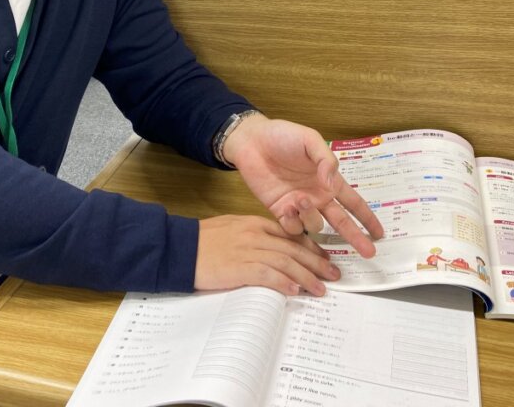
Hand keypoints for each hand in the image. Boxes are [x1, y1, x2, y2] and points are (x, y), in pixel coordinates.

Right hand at [194, 215, 340, 295]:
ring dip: (307, 276)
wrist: (179, 247)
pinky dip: (283, 282)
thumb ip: (252, 236)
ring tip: (321, 289)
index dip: (310, 247)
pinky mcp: (239, 267)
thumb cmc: (201, 241)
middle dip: (317, 263)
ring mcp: (248, 250)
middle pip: (294, 248)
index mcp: (253, 223)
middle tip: (333, 274)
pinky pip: (268, 274)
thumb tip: (272, 251)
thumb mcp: (231, 229)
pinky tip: (295, 290)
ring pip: (286, 262)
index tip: (323, 257)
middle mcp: (255, 234)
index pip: (289, 235)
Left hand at [222, 114, 384, 257]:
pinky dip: (292, 222)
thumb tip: (332, 186)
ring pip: (315, 225)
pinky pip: (292, 228)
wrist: (251, 141)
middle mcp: (317, 196)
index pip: (353, 202)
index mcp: (328, 180)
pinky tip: (287, 207)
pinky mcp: (279, 211)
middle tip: (369, 253)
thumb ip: (326, 161)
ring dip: (311, 217)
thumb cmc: (282, 136)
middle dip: (355, 236)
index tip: (380, 234)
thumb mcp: (310, 140)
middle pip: (341, 222)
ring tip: (301, 198)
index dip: (367, 217)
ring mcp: (299, 206)